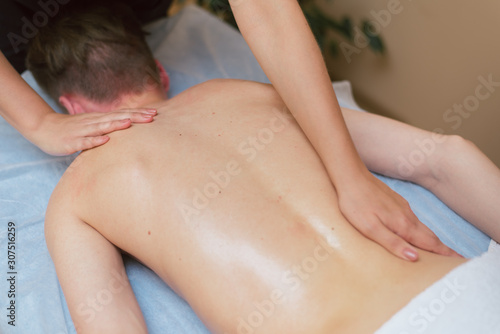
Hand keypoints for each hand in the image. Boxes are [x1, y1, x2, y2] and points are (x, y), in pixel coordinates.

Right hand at [32, 109, 156, 155]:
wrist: (44, 128)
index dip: (138, 114)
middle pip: (117, 118)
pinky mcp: (71, 141)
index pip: (122, 114)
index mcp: (100, 119)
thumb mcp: (93, 126)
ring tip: (130, 123)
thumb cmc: (72, 129)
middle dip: (135, 117)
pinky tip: (105, 140)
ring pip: (102, 127)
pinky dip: (95, 140)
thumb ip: (109, 127)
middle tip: (152, 116)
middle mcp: (93, 122)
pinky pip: (84, 141)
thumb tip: (129, 128)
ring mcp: (82, 131)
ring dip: (116, 125)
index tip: (155, 113)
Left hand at [337, 170, 461, 260]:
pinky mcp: (394, 201)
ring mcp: (401, 207)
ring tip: (439, 250)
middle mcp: (406, 216)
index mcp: (402, 225)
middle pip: (429, 236)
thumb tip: (414, 258)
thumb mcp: (370, 228)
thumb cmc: (356, 204)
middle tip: (457, 260)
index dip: (443, 254)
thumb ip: (392, 243)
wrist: (350, 176)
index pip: (428, 243)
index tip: (459, 262)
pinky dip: (420, 229)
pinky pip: (412, 219)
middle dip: (442, 248)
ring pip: (421, 227)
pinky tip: (416, 231)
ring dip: (432, 239)